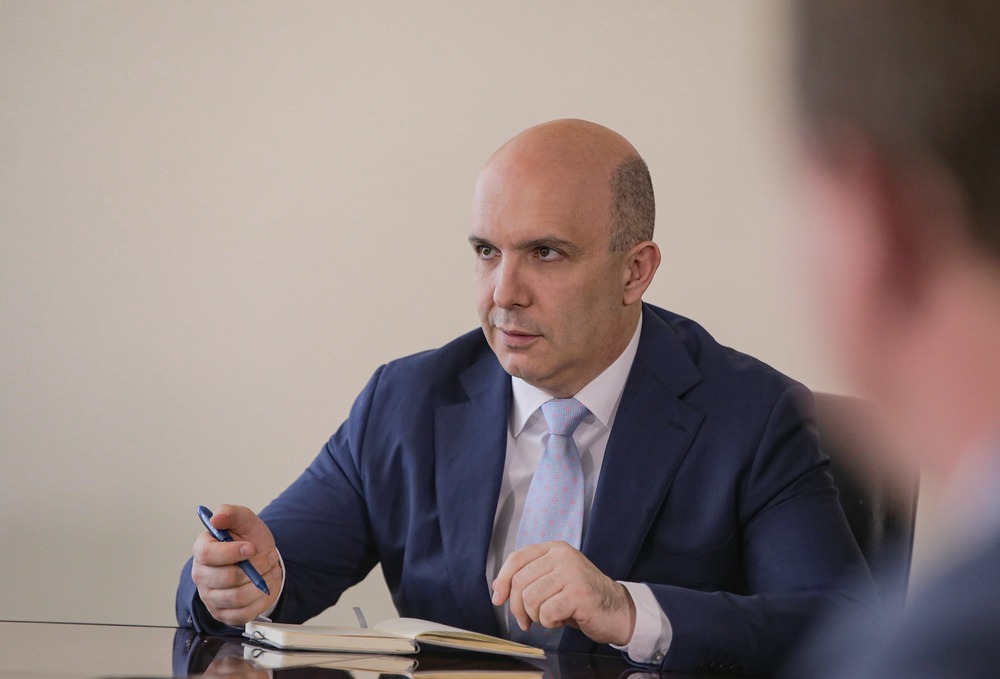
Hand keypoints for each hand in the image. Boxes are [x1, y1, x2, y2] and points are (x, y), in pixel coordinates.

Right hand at [191, 504, 281, 625]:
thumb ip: (230, 513)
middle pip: (226, 578)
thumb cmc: (249, 540)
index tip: (251, 547)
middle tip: (270, 558)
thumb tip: (216, 517)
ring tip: (270, 570)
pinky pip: (243, 614)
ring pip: (237, 597)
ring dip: (261, 583)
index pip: (207, 554)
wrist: (261, 560)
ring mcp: (210, 597)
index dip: (231, 552)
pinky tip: (266, 586)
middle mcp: (201, 575)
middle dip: (255, 568)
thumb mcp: (244, 520)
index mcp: (202, 550)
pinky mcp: (222, 614)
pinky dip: (261, 600)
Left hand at [491, 541, 635, 645]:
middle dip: (518, 606)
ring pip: (531, 598)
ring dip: (535, 616)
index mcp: (555, 548)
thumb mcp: (554, 578)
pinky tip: (561, 620)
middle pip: (520, 581)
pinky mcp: (579, 594)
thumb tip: (498, 589)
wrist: (617, 609)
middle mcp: (563, 556)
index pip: (517, 558)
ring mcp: (572, 573)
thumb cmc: (581, 596)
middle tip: (526, 619)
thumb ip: (529, 578)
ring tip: (549, 616)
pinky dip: (549, 623)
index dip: (503, 580)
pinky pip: (547, 612)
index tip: (499, 598)